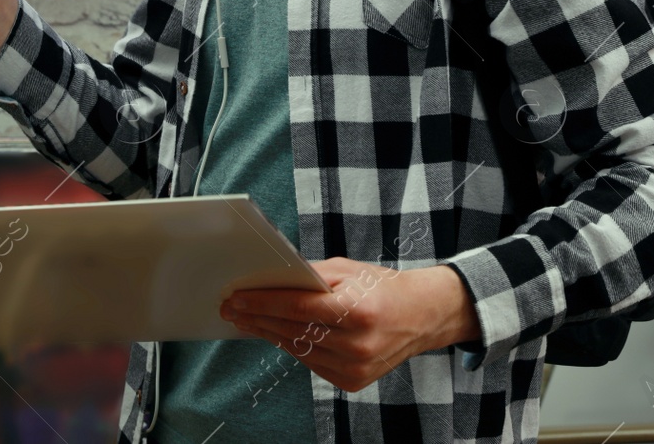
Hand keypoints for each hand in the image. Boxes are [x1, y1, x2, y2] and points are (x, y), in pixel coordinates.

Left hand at [220, 258, 481, 392]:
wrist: (422, 317)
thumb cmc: (383, 287)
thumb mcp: (349, 271)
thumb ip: (310, 276)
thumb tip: (270, 280)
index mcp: (358, 310)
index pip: (298, 307)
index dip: (262, 303)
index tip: (236, 299)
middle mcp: (357, 344)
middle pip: (293, 330)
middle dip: (257, 318)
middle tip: (232, 309)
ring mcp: (355, 368)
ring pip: (298, 350)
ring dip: (269, 334)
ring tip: (247, 320)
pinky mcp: (352, 383)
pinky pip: (311, 362)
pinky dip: (292, 346)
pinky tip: (275, 333)